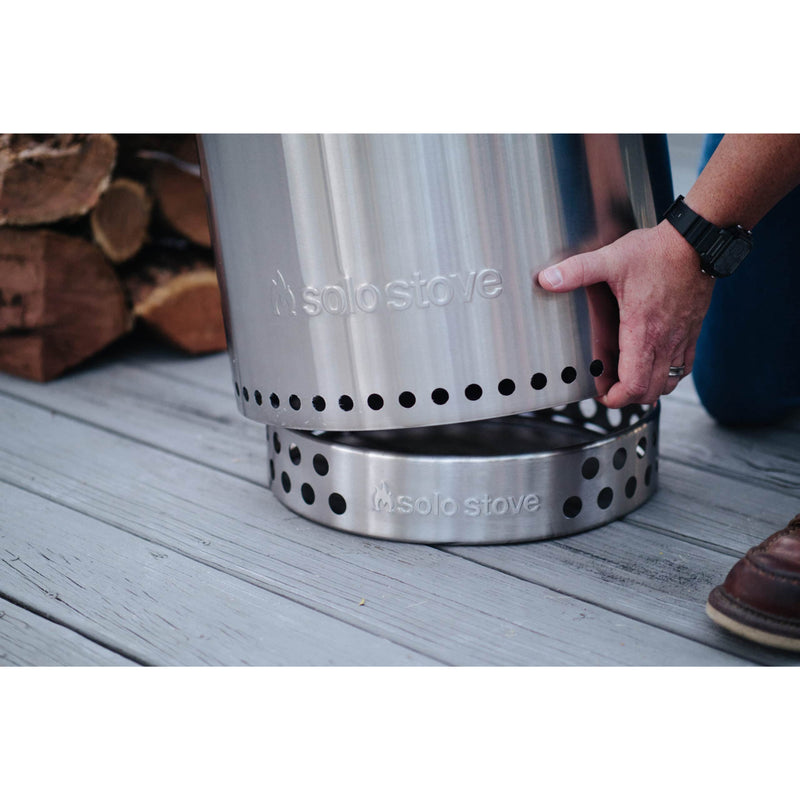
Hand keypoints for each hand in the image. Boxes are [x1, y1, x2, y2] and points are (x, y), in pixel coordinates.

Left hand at [537, 220, 715, 407]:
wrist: (697, 243)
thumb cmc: (657, 252)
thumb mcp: (611, 259)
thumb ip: (577, 271)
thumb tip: (547, 279)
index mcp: (642, 331)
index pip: (633, 386)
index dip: (614, 398)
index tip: (600, 392)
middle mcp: (665, 340)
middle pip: (650, 392)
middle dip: (627, 397)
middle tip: (609, 387)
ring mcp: (681, 338)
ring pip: (669, 383)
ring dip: (648, 387)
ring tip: (628, 377)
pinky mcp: (692, 331)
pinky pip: (683, 366)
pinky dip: (668, 373)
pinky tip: (653, 361)